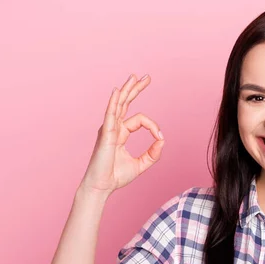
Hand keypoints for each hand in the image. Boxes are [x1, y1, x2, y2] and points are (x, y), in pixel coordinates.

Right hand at [79, 73, 164, 195]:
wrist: (102, 186)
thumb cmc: (116, 177)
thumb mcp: (141, 164)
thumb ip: (153, 153)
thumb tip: (162, 140)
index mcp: (121, 133)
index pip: (140, 120)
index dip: (153, 126)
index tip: (160, 137)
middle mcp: (114, 127)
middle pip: (126, 103)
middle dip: (136, 89)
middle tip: (146, 77)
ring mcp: (108, 129)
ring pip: (119, 104)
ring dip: (127, 90)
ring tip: (134, 77)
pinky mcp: (106, 134)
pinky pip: (110, 114)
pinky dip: (114, 102)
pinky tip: (118, 91)